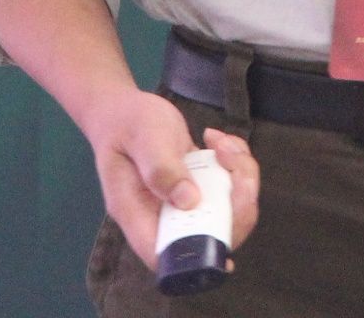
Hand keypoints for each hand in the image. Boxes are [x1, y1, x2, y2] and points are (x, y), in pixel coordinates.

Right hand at [80, 88, 262, 269]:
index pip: (167, 254)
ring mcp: (182, 205)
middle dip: (237, 203)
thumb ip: (161, 169)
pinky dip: (235, 165)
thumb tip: (189, 202)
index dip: (200, 254)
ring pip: (226, 212)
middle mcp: (162, 217)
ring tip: (223, 144)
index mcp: (138, 215)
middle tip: (232, 161)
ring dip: (240, 178)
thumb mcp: (143, 138)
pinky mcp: (197, 189)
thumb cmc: (127, 122)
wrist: (124, 109)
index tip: (226, 226)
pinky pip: (227, 190)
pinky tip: (219, 141)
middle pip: (210, 236)